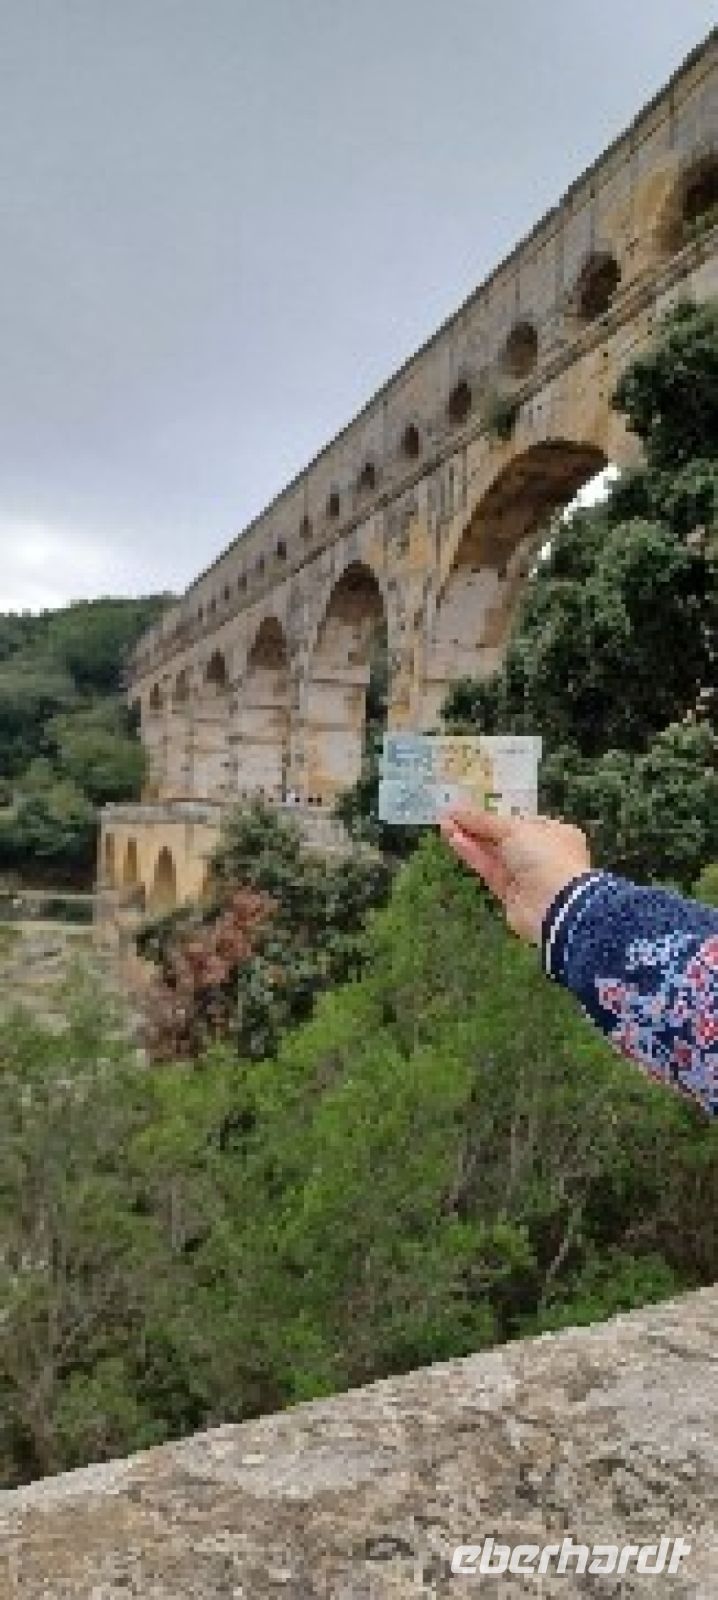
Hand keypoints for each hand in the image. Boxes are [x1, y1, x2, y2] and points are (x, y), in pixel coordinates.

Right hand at [439, 808, 591, 944]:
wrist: (554, 905)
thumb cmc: (544, 856)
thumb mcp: (515, 829)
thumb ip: (484, 821)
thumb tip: (457, 811)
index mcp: (554, 832)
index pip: (520, 820)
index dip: (495, 814)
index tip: (470, 808)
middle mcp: (541, 853)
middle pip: (503, 837)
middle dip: (477, 826)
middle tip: (450, 815)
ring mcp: (524, 874)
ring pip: (493, 853)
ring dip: (470, 839)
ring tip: (444, 825)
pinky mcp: (509, 892)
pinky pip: (489, 868)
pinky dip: (472, 854)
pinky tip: (453, 839)